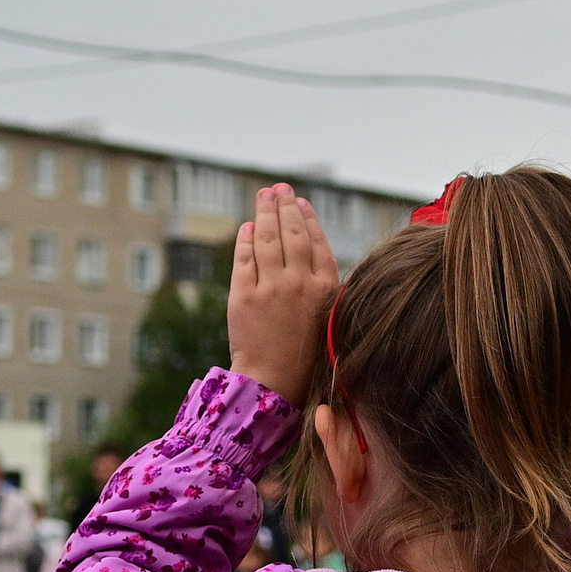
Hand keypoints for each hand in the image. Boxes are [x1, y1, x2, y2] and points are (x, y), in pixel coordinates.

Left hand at [228, 185, 337, 406]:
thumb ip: (320, 280)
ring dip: (265, 212)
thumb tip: (306, 243)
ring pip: (267, 238)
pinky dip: (246, 239)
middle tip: (278, 189)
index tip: (300, 202)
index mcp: (326, 288)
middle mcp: (300, 284)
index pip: (316, 241)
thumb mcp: (326, 314)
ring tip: (264, 196)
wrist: (275, 382)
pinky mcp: (244, 296)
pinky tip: (247, 228)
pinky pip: (244, 257)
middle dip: (284, 206)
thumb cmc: (304, 353)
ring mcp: (271, 288)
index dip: (307, 218)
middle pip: (292, 233)